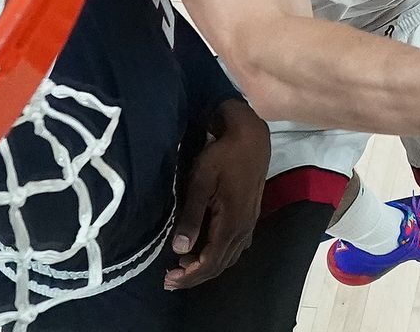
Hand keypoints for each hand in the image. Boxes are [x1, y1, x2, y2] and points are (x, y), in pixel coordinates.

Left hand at [164, 98, 268, 288]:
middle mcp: (243, 229)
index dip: (189, 276)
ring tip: (183, 267)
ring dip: (206, 266)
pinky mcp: (249, 216)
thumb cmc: (222, 156)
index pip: (210, 262)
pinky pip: (234, 246)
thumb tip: (178, 249)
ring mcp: (249, 223)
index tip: (168, 281)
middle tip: (170, 279)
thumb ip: (191, 217)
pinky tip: (203, 248)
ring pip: (228, 257)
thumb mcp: (201, 183)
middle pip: (219, 265)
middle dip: (194, 276)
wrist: (251, 138)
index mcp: (231, 224)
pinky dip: (217, 255)